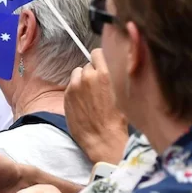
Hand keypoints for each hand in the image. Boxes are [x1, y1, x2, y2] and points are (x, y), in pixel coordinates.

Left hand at [64, 49, 127, 163]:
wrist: (103, 139)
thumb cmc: (118, 120)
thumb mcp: (124, 93)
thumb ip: (116, 76)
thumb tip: (113, 66)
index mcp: (104, 74)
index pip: (97, 53)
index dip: (100, 59)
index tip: (102, 65)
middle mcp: (87, 77)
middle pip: (87, 65)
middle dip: (92, 72)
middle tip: (99, 86)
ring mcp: (75, 86)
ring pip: (77, 74)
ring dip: (82, 80)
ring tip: (90, 94)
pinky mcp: (67, 96)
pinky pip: (71, 86)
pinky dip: (76, 91)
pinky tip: (84, 103)